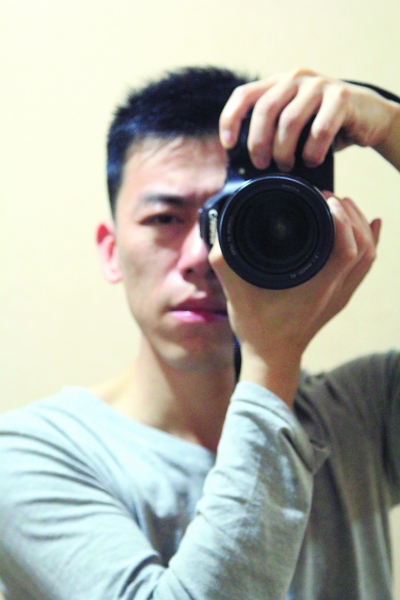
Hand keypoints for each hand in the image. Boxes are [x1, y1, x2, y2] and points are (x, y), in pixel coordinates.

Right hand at [209, 194, 380, 406]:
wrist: (273, 358)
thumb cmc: (258, 331)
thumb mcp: (236, 297)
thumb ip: (225, 267)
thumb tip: (217, 241)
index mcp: (317, 289)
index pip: (348, 250)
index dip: (342, 219)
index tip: (324, 200)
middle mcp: (335, 291)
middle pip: (364, 247)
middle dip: (352, 215)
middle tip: (329, 197)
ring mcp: (341, 295)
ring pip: (369, 255)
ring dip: (361, 226)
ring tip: (342, 204)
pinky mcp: (339, 296)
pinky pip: (365, 265)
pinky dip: (371, 241)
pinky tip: (372, 224)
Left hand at [219, 68, 399, 171]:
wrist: (366, 116)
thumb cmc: (322, 126)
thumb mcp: (293, 125)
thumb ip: (271, 132)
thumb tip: (244, 165)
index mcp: (277, 84)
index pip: (244, 95)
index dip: (230, 119)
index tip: (228, 145)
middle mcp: (295, 78)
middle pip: (265, 109)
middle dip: (258, 143)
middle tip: (261, 165)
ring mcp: (318, 85)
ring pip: (290, 120)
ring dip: (284, 151)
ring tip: (287, 167)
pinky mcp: (341, 97)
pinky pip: (320, 129)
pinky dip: (313, 151)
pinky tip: (312, 161)